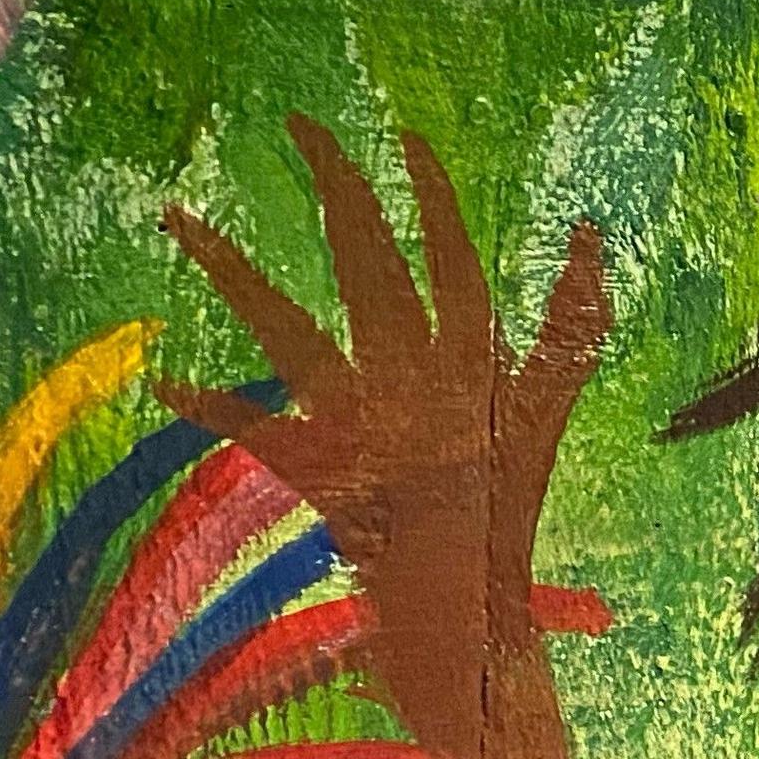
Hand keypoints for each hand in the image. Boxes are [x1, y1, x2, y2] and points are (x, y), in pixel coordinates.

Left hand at [160, 121, 607, 743]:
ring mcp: (367, 430)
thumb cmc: (511, 523)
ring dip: (229, 273)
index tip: (404, 139)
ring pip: (290, 330)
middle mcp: (422, 385)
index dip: (430, 195)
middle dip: (336, 188)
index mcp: (479, 368)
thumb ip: (570, 330)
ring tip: (178, 220)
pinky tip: (168, 384)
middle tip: (301, 127)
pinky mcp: (321, 476)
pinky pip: (254, 433)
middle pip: (369, 263)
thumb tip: (590, 235)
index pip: (454, 259)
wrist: (475, 631)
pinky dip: (213, 410)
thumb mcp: (549, 420)